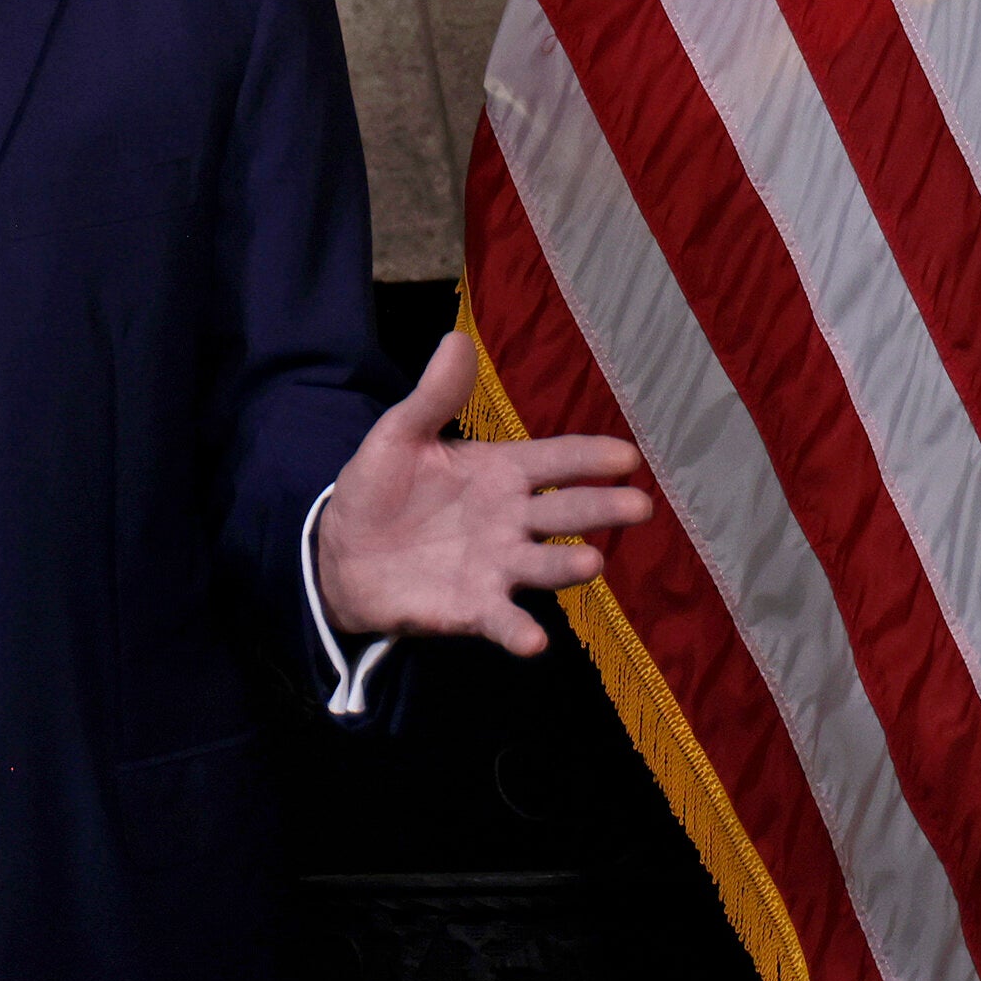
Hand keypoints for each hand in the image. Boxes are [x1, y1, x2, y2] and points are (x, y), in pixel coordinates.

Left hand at [314, 333, 653, 657]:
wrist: (341, 552)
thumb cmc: (380, 488)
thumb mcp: (401, 435)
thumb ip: (433, 397)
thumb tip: (457, 339)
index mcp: (501, 472)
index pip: (555, 460)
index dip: (589, 457)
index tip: (627, 455)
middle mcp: (511, 520)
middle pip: (564, 511)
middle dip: (601, 508)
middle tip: (639, 506)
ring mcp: (496, 566)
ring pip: (542, 564)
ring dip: (566, 566)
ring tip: (591, 563)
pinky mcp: (472, 607)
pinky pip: (502, 619)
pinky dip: (519, 630)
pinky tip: (534, 641)